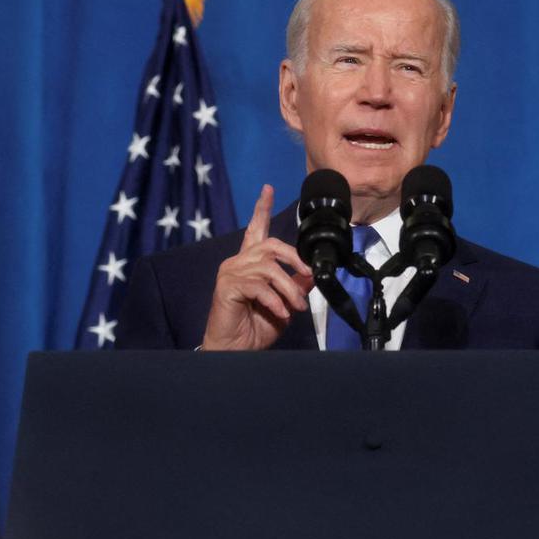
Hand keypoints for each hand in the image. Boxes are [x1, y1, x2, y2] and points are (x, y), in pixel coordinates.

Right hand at [201, 185, 313, 350]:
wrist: (235, 350)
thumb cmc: (255, 327)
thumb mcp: (283, 304)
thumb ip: (295, 286)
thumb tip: (311, 273)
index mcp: (250, 263)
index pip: (255, 229)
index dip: (261, 209)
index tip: (268, 189)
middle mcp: (238, 262)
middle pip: (271, 245)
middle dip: (294, 259)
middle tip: (308, 276)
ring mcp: (231, 273)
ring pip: (269, 269)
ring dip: (289, 289)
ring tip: (296, 307)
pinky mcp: (227, 287)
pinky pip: (258, 286)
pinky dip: (275, 300)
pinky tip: (281, 312)